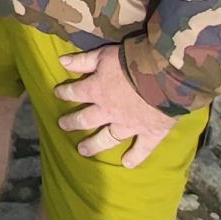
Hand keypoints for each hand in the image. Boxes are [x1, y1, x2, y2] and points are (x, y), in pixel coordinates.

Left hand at [56, 46, 174, 168]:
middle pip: (86, 119)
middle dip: (73, 122)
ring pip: (107, 138)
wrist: (162, 76)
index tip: (57, 94)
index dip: (65, 92)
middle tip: (63, 126)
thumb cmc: (131, 61)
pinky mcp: (149, 133)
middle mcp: (108, 111)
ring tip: (83, 150)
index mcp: (97, 91)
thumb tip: (61, 62)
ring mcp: (128, 125)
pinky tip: (127, 164)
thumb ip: (83, 61)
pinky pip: (141, 148)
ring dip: (94, 144)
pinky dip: (135, 157)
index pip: (75, 92)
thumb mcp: (104, 55)